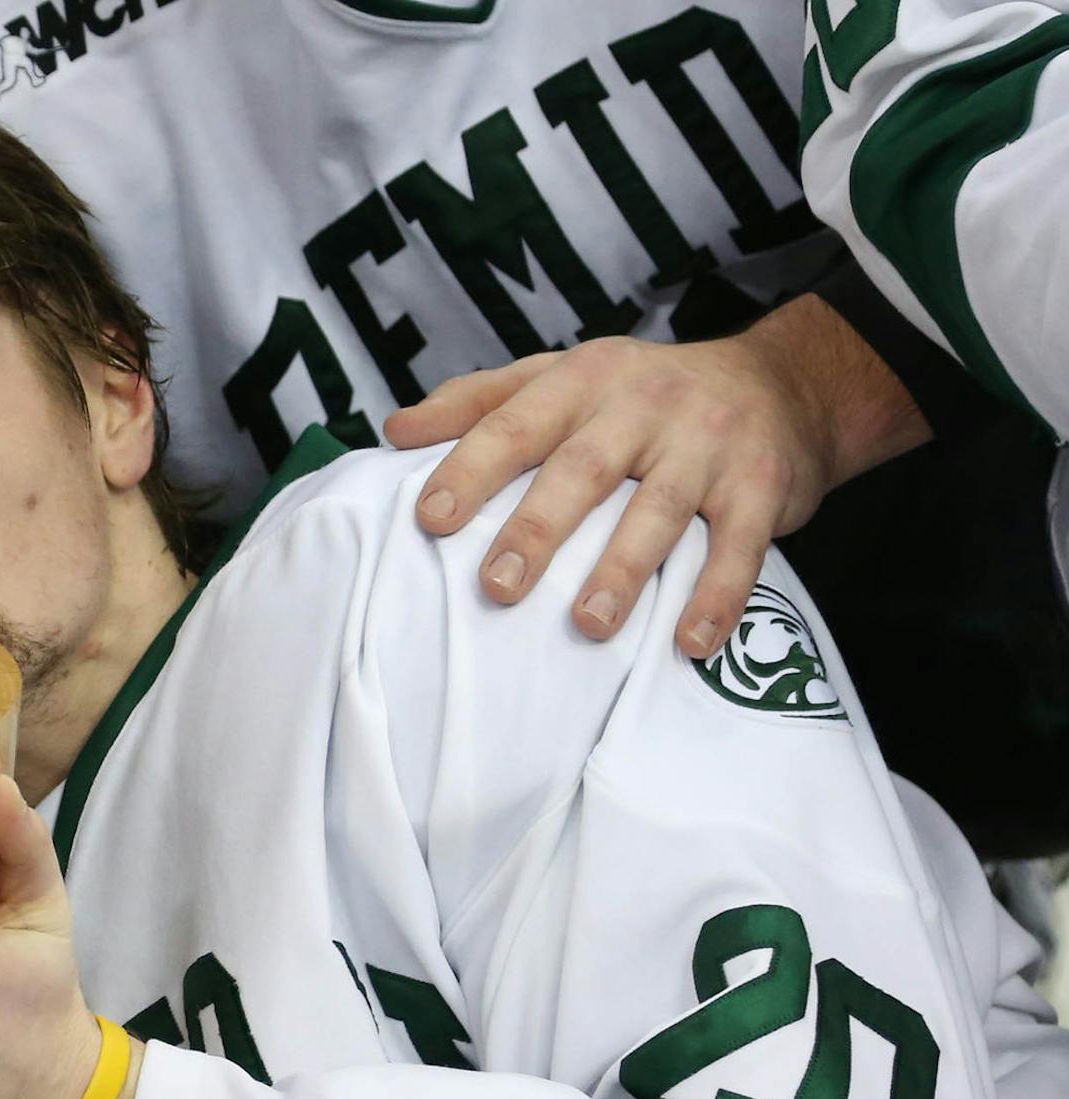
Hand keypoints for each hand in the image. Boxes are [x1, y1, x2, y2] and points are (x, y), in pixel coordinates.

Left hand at [383, 298, 925, 655]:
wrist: (782, 383)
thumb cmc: (642, 395)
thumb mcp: (562, 377)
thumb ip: (478, 401)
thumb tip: (394, 430)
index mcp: (581, 380)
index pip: (515, 423)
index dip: (471, 469)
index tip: (430, 519)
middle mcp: (642, 404)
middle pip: (582, 468)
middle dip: (538, 528)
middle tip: (497, 587)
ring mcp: (705, 443)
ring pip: (658, 509)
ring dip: (622, 570)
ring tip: (587, 627)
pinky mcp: (760, 484)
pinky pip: (740, 543)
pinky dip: (718, 594)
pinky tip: (689, 642)